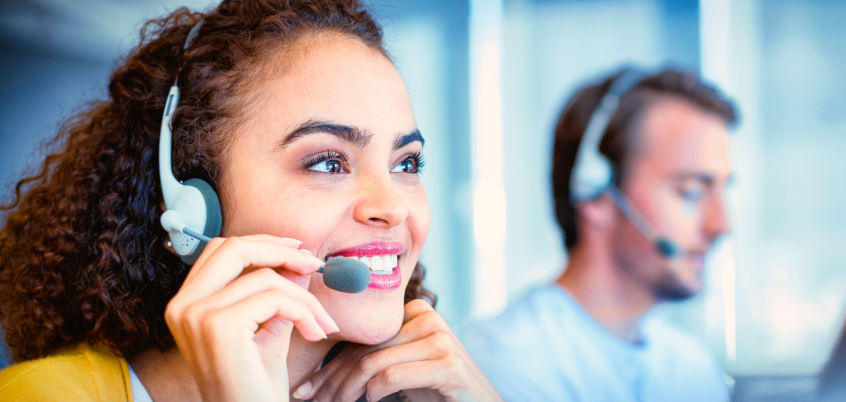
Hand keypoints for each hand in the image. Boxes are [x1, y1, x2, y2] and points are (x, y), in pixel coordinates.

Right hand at [165, 235, 338, 401]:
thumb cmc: (255, 384)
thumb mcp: (268, 327)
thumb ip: (278, 291)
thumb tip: (300, 258)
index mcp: (186, 304)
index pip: (221, 250)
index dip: (262, 243)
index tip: (297, 250)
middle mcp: (183, 306)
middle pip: (235, 248)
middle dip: (281, 251)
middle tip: (314, 265)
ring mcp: (196, 315)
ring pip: (265, 277)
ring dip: (305, 299)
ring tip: (321, 323)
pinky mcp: (219, 326)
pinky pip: (275, 298)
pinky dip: (304, 312)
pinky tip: (314, 333)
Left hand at [295, 299, 501, 401]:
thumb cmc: (437, 391)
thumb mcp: (404, 369)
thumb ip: (376, 359)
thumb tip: (320, 374)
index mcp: (416, 312)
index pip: (362, 339)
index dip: (329, 366)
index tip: (306, 388)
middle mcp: (428, 318)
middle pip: (365, 350)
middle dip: (331, 380)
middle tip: (307, 399)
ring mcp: (440, 338)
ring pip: (373, 364)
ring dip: (345, 391)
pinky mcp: (447, 363)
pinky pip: (392, 376)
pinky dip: (374, 392)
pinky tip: (371, 400)